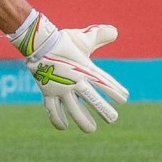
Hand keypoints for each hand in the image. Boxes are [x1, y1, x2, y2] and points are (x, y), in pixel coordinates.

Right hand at [12, 15, 128, 132]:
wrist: (37, 42)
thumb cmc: (63, 40)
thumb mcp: (83, 38)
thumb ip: (99, 36)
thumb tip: (115, 31)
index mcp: (85, 68)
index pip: (104, 82)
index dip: (114, 91)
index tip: (124, 99)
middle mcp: (74, 80)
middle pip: (92, 99)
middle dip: (103, 110)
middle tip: (113, 119)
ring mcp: (60, 88)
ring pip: (73, 109)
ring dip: (83, 120)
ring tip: (91, 129)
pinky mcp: (47, 92)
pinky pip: (52, 110)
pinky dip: (57, 119)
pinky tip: (64, 126)